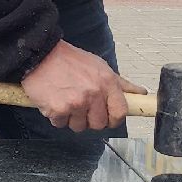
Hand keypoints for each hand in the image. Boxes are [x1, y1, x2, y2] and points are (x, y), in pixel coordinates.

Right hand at [20, 41, 148, 131]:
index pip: (120, 113)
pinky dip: (56, 116)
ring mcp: (75, 103)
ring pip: (79, 126)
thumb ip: (120, 84)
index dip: (114, 119)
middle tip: (81, 106)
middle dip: (90, 119)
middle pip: (99, 124)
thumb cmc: (70, 60)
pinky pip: (61, 124)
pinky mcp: (58, 110)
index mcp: (106, 82)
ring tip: (66, 100)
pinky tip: (54, 100)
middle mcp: (93, 94)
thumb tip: (140, 94)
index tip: (108, 118)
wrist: (41, 54)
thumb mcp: (99, 67)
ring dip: (72, 118)